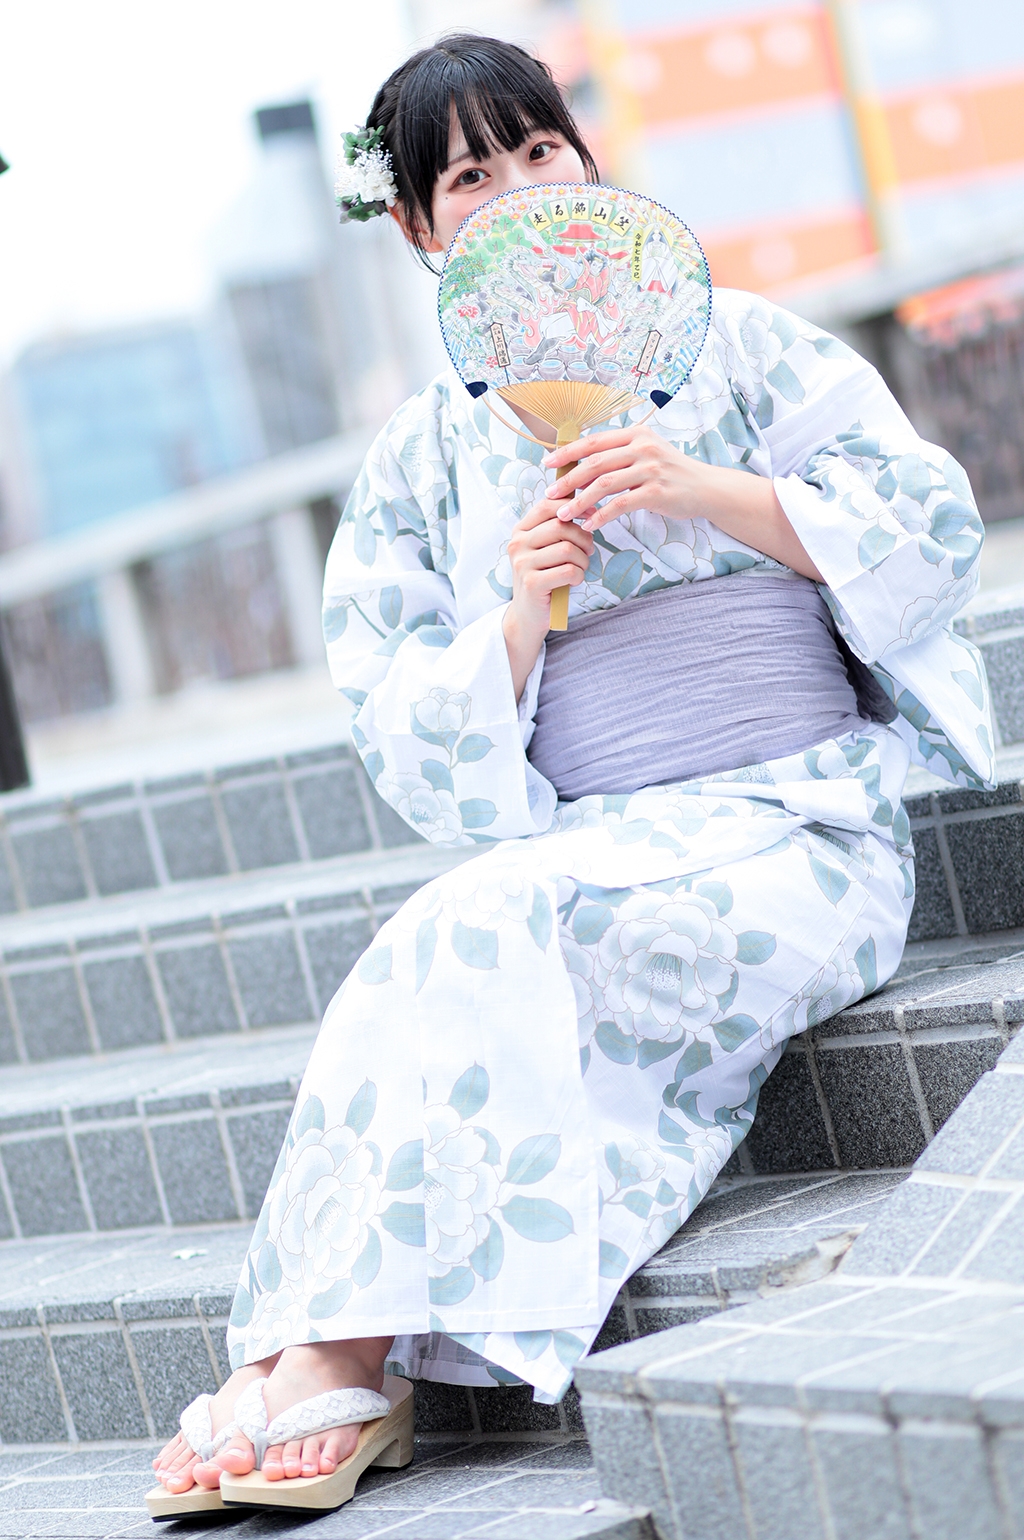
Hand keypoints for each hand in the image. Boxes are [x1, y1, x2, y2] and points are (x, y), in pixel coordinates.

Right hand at [502, 495, 593, 700]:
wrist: (528, 615)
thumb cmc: (545, 578)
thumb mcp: (548, 549)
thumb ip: (559, 528)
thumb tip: (588, 506)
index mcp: (521, 530)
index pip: (548, 506)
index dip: (574, 507)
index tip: (592, 516)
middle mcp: (517, 543)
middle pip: (561, 527)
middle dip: (583, 539)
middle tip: (589, 552)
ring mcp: (522, 563)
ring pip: (567, 549)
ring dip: (583, 560)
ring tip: (580, 569)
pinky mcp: (531, 583)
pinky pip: (568, 570)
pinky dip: (578, 575)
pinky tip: (574, 581)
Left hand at [543, 424, 822, 580]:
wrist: (707, 488)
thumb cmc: (671, 475)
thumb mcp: (646, 456)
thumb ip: (618, 456)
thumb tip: (580, 466)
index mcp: (635, 435)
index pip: (594, 442)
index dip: (567, 452)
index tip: (547, 464)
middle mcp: (642, 447)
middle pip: (595, 462)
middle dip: (568, 480)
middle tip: (549, 494)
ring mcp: (651, 468)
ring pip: (605, 483)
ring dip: (581, 501)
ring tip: (564, 515)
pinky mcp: (657, 491)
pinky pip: (622, 504)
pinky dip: (602, 516)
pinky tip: (590, 526)